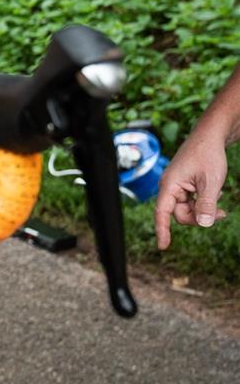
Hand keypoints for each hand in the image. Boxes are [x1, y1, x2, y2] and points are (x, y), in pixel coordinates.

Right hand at [153, 133, 227, 249]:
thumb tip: (204, 225)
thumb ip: (206, 204)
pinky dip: (204, 201)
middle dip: (199, 216)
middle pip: (180, 214)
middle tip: (221, 214)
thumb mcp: (211, 182)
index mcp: (169, 186)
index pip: (162, 213)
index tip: (163, 247)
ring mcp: (177, 186)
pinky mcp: (185, 184)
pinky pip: (192, 201)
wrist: (210, 137)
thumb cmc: (208, 155)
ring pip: (188, 208)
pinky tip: (216, 193)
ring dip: (204, 208)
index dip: (162, 230)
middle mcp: (170, 187)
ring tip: (220, 200)